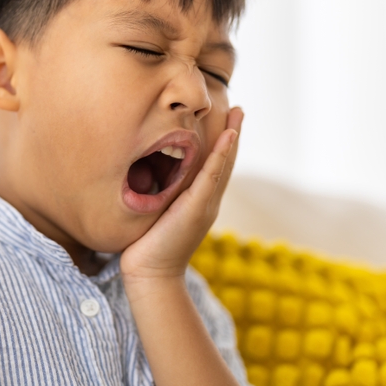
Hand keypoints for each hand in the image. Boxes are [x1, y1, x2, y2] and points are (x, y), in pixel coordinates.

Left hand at [120, 107, 243, 284]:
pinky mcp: (197, 208)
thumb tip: (146, 181)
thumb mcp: (155, 215)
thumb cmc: (147, 247)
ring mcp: (205, 205)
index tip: (227, 122)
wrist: (150, 274)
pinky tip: (227, 137)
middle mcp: (207, 202)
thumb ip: (158, 198)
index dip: (222, 146)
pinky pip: (212, 175)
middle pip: (225, 163)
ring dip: (232, 139)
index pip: (214, 168)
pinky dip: (221, 155)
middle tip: (240, 110)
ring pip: (223, 165)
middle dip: (233, 135)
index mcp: (199, 203)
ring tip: (238, 116)